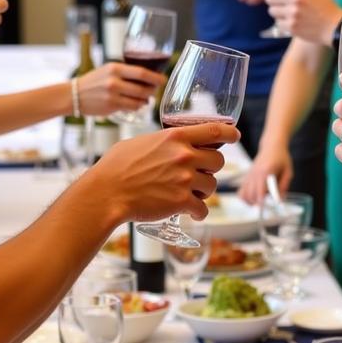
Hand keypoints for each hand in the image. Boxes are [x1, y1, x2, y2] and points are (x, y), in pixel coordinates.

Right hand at [76, 63, 164, 114]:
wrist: (74, 95)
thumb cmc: (93, 82)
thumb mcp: (108, 70)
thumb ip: (126, 72)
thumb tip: (148, 78)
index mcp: (115, 68)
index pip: (141, 72)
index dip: (156, 77)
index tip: (163, 79)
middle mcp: (114, 81)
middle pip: (143, 88)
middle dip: (153, 90)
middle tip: (154, 90)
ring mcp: (113, 95)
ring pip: (140, 100)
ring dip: (146, 100)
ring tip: (144, 98)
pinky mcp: (111, 106)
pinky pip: (132, 107)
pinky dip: (138, 106)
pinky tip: (136, 104)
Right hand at [90, 121, 239, 221]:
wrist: (106, 193)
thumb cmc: (116, 167)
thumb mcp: (141, 142)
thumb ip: (163, 142)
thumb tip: (170, 144)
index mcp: (175, 137)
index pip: (214, 130)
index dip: (229, 132)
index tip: (235, 135)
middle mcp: (184, 156)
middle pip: (218, 161)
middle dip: (210, 168)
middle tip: (198, 174)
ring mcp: (185, 179)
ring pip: (212, 185)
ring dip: (203, 190)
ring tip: (187, 193)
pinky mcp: (181, 202)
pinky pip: (203, 209)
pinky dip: (198, 212)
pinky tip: (190, 212)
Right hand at [238, 145, 292, 204]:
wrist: (272, 146)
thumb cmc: (282, 158)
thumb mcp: (288, 171)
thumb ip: (284, 185)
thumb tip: (280, 200)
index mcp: (266, 171)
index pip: (261, 190)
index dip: (261, 201)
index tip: (262, 208)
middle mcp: (255, 173)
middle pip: (251, 194)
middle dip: (257, 204)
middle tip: (267, 206)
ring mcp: (249, 175)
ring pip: (244, 194)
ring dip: (251, 202)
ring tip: (260, 203)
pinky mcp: (247, 176)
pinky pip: (241, 191)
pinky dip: (245, 197)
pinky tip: (253, 198)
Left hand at [260, 0, 341, 44]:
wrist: (335, 27)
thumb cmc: (324, 8)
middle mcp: (296, 0)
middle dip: (271, 0)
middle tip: (279, 3)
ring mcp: (293, 14)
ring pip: (272, 11)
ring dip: (277, 12)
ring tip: (290, 14)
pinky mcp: (291, 27)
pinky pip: (278, 23)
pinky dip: (283, 23)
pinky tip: (294, 23)